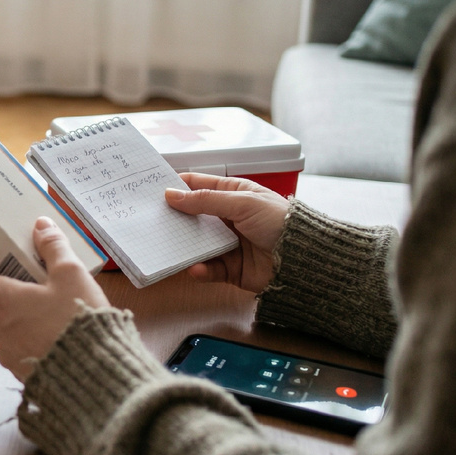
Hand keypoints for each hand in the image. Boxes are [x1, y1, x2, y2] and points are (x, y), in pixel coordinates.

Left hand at [0, 217, 109, 381]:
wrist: (96, 378)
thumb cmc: (80, 322)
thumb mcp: (72, 275)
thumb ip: (53, 247)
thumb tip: (41, 226)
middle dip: (7, 282)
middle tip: (32, 273)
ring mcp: (5, 351)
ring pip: (5, 320)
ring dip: (20, 309)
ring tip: (52, 303)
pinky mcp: (19, 369)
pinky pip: (18, 342)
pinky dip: (30, 331)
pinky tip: (56, 329)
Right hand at [164, 172, 289, 293]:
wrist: (303, 260)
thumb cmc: (279, 223)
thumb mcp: (241, 202)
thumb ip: (205, 200)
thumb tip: (171, 195)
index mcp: (234, 194)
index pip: (200, 185)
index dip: (178, 186)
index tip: (153, 189)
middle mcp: (229, 217)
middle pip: (194, 216)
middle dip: (175, 218)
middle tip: (152, 219)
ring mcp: (229, 243)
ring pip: (197, 243)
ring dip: (184, 245)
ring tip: (169, 246)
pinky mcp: (230, 268)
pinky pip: (208, 268)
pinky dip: (200, 269)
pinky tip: (195, 268)